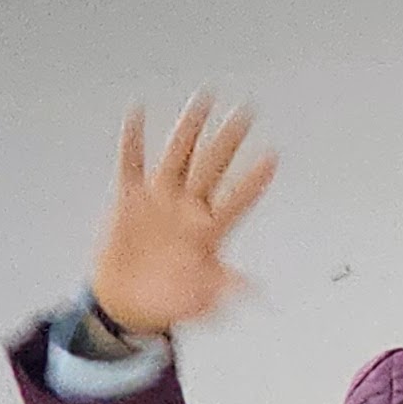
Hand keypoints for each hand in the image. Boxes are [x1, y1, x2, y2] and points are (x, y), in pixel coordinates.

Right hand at [88, 96, 278, 336]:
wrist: (128, 303)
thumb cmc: (169, 302)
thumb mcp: (201, 300)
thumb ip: (225, 290)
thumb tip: (255, 292)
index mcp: (209, 231)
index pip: (238, 199)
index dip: (254, 180)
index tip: (273, 156)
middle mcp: (187, 209)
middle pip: (212, 166)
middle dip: (229, 139)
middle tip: (247, 111)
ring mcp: (159, 200)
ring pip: (178, 155)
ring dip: (190, 128)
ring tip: (203, 100)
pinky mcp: (129, 199)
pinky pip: (130, 162)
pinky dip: (132, 139)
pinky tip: (137, 113)